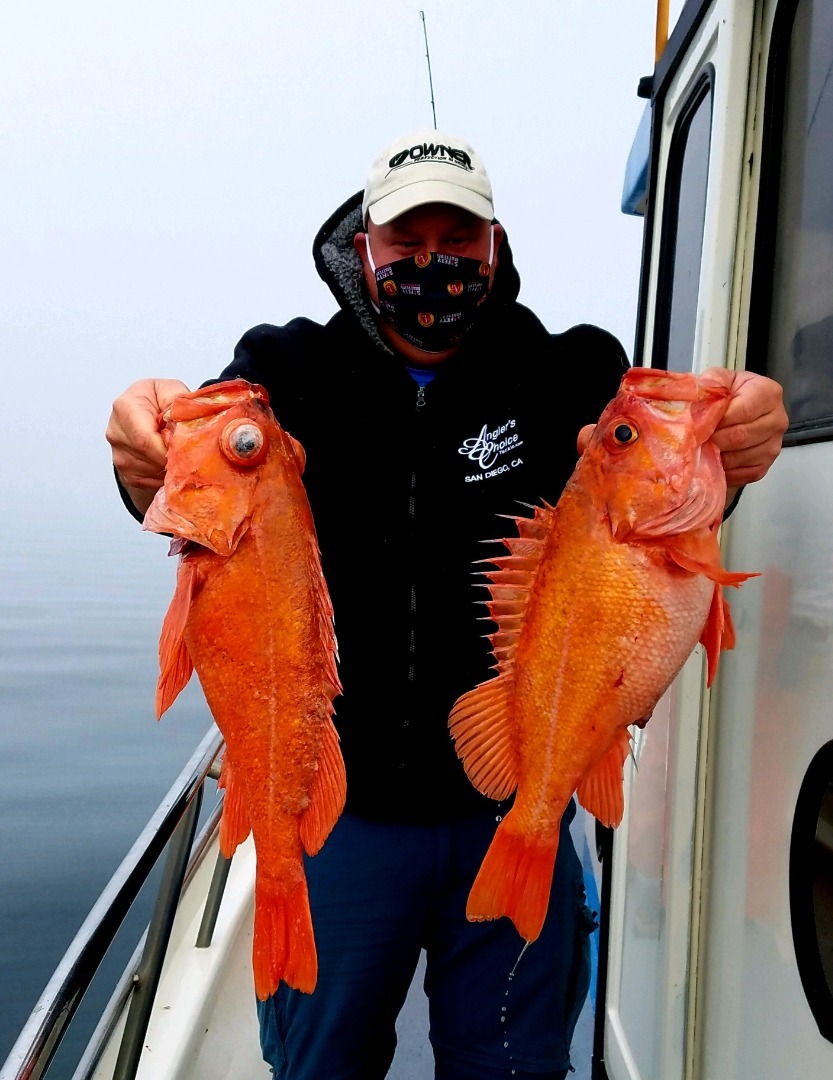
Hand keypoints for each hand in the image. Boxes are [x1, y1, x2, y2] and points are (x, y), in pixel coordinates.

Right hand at [106, 378, 189, 513]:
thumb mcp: (173, 391)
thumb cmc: (161, 400)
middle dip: (171, 458)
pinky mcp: (123, 470)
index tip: (187, 451)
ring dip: (168, 467)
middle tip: (189, 453)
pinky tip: (169, 462)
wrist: (148, 411)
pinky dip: (162, 476)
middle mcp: (115, 431)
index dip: (168, 449)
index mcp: (125, 406)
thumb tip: (181, 423)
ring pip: (149, 471)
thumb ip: (179, 403)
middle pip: (147, 456)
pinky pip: (146, 482)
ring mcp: (117, 453)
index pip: (145, 439)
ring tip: (178, 453)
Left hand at [699, 368, 787, 494]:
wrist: (733, 412)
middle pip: (740, 436)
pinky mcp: (765, 465)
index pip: (743, 410)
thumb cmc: (727, 396)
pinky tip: (715, 459)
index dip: (718, 419)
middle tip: (698, 436)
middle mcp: (777, 419)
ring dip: (717, 454)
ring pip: (739, 456)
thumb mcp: (720, 379)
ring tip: (704, 446)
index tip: (701, 421)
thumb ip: (712, 380)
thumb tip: (705, 388)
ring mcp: (774, 445)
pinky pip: (742, 474)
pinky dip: (724, 469)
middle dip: (714, 438)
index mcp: (769, 393)